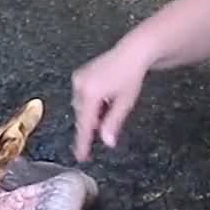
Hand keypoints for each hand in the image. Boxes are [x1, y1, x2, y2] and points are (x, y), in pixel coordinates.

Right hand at [71, 43, 149, 161]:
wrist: (132, 52)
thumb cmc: (131, 76)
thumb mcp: (125, 103)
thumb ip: (113, 124)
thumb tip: (107, 142)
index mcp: (90, 93)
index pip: (84, 125)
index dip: (83, 143)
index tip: (81, 157)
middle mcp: (79, 85)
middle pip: (82, 115)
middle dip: (93, 123)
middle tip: (107, 126)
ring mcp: (77, 79)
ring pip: (81, 107)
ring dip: (92, 113)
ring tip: (110, 107)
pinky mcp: (79, 75)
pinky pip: (81, 96)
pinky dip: (91, 103)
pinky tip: (104, 100)